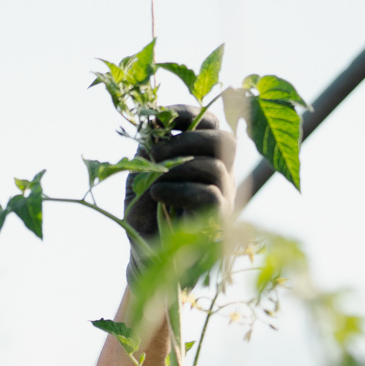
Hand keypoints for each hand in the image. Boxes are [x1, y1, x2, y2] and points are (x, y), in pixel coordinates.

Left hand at [124, 104, 235, 281]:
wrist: (144, 252)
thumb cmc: (144, 211)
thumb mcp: (140, 174)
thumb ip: (148, 150)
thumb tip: (150, 122)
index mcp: (203, 155)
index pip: (209, 122)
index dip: (187, 113)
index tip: (157, 116)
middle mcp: (220, 172)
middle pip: (224, 139)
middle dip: (187, 139)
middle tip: (154, 153)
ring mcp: (224, 195)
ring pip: (216, 166)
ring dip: (179, 166)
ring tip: (152, 178)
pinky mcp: (218, 219)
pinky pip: (210, 195)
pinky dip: (180, 189)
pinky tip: (158, 194)